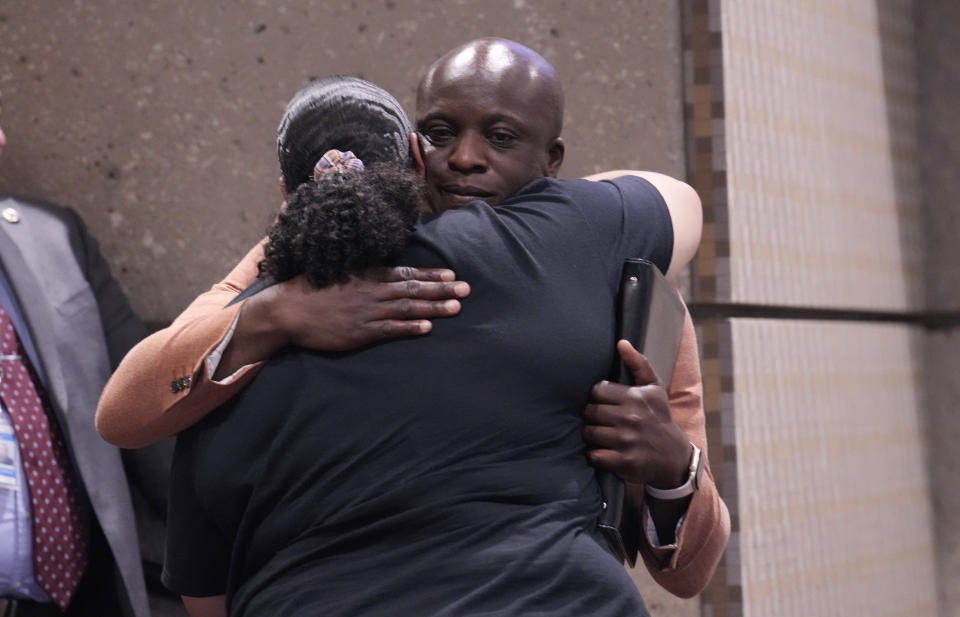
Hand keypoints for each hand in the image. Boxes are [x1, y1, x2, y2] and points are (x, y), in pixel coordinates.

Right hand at [214, 267, 468, 378]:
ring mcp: (367, 312)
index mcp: (367, 274)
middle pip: (413, 289)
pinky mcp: (360, 332)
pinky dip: (410, 328)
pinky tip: (428, 327)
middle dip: (442, 289)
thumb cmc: (308, 287)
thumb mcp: (335, 268)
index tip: (452, 273)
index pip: (405, 272)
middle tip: (467, 289)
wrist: (287, 310)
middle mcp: (372, 291)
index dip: (430, 274)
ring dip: (434, 307)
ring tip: (457, 307)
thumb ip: (358, 266)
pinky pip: (390, 329)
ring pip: (408, 308)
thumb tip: (373, 262)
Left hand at [582, 340, 691, 488]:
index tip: (606, 403)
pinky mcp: (624, 462)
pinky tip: (605, 451)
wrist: (675, 457)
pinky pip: (594, 455)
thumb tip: (621, 342)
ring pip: (589, 433)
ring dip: (592, 435)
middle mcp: (630, 418)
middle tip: (602, 420)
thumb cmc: (659, 418)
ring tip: (603, 435)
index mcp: (635, 397)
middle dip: (593, 416)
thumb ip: (638, 363)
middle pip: (590, 412)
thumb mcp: (654, 389)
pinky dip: (596, 454)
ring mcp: (627, 441)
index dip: (598, 397)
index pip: (597, 390)